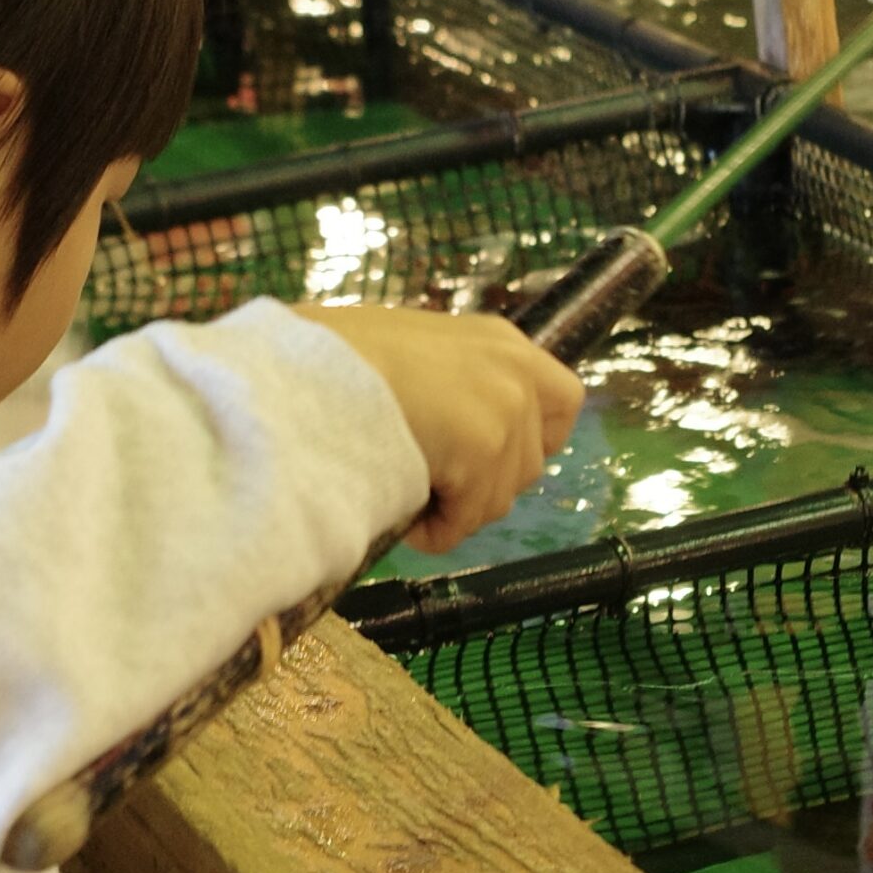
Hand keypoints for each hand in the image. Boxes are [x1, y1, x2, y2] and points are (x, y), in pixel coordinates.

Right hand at [295, 306, 583, 552]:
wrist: (308, 366)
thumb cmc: (336, 357)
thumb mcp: (413, 354)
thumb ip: (453, 385)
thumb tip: (456, 439)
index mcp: (501, 342)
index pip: (563, 402)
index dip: (530, 441)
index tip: (486, 459)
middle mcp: (517, 371)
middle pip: (532, 464)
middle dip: (484, 485)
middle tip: (432, 480)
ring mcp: (505, 409)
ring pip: (499, 500)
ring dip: (456, 508)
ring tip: (407, 488)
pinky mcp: (483, 448)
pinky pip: (466, 520)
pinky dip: (435, 530)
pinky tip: (401, 511)